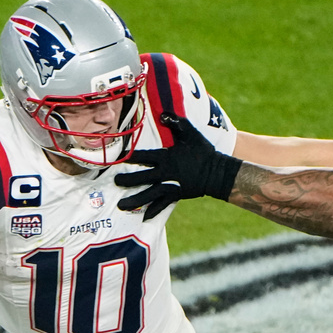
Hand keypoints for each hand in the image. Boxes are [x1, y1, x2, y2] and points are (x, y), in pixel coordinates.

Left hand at [116, 113, 243, 219]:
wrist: (217, 173)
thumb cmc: (204, 152)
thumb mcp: (191, 133)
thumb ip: (176, 123)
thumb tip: (162, 115)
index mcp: (166, 158)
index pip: (143, 156)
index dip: (129, 156)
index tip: (118, 155)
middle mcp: (165, 174)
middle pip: (141, 178)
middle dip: (126, 180)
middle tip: (115, 181)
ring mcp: (170, 187)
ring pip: (148, 195)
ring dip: (134, 201)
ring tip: (121, 206)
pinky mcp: (176, 196)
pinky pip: (162, 205)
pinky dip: (153, 211)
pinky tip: (143, 217)